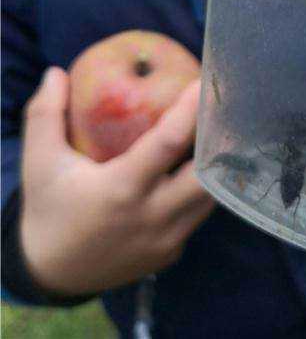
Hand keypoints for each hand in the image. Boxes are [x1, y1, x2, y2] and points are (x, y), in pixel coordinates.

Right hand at [20, 68, 214, 295]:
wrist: (49, 274)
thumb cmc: (47, 209)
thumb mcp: (39, 161)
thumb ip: (46, 114)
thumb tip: (56, 72)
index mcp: (121, 190)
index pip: (169, 143)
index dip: (191, 111)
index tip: (204, 82)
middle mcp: (151, 217)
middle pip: (207, 175)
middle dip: (220, 141)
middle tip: (225, 109)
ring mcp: (165, 240)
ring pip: (209, 197)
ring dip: (215, 166)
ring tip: (219, 132)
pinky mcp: (171, 254)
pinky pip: (196, 217)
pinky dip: (201, 191)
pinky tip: (201, 167)